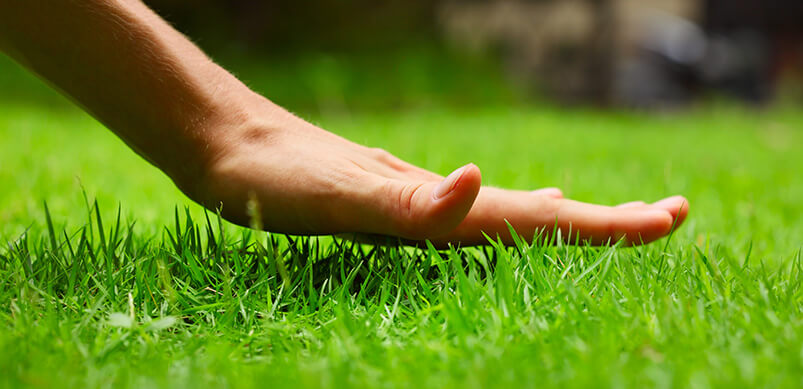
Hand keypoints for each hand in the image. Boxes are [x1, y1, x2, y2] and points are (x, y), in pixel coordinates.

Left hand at [197, 102, 687, 246]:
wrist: (224, 140)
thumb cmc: (272, 175)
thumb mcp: (336, 195)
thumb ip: (407, 202)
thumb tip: (477, 184)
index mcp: (437, 203)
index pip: (537, 220)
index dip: (605, 226)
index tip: (669, 220)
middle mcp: (436, 198)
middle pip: (536, 214)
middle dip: (604, 222)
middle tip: (668, 219)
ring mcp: (415, 196)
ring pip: (505, 212)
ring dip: (562, 220)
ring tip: (601, 220)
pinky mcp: (387, 199)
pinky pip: (463, 215)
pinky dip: (503, 217)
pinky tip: (502, 212)